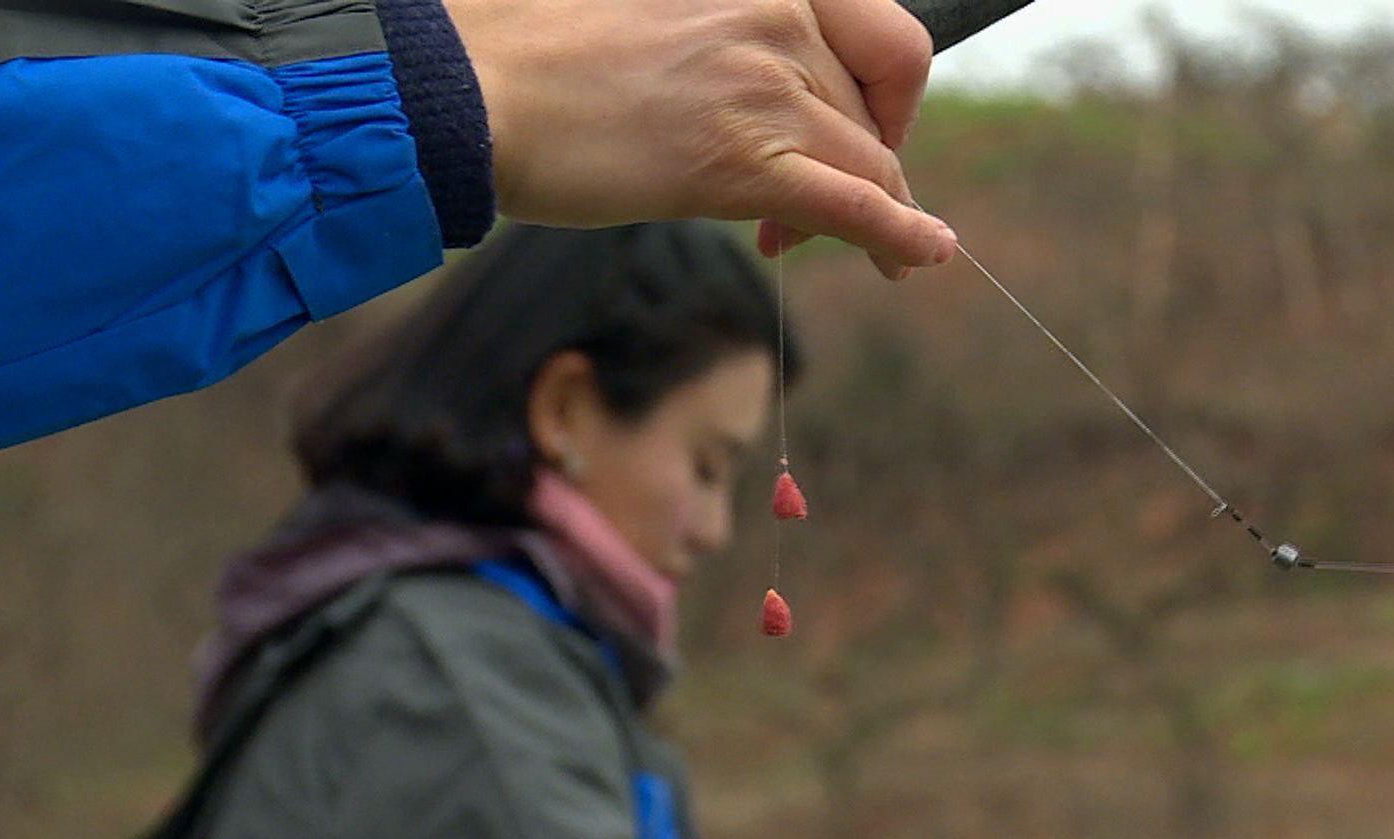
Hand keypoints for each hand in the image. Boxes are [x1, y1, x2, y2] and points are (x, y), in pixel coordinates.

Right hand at [450, 0, 954, 278]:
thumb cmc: (538, 50)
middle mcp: (778, 11)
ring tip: (826, 250)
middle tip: (800, 211)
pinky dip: (899, 237)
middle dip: (856, 161)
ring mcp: (765, 83)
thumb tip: (756, 81)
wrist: (472, 91)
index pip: (883, 34)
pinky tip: (920, 258)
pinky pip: (855, 204)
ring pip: (867, 161)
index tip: (854, 128)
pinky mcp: (744, 159)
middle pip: (870, 107)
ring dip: (866, 211)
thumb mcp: (654, 8)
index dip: (884, 94)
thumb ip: (724, 30)